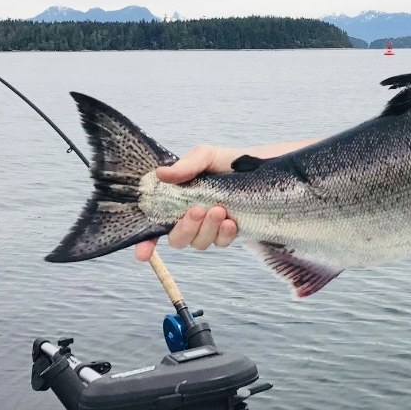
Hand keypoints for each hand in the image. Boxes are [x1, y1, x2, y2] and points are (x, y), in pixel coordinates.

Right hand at [134, 137, 321, 260]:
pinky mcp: (231, 232)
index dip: (146, 242)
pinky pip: (221, 243)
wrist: (267, 167)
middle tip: (198, 210)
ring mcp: (211, 227)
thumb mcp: (208, 156)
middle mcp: (192, 217)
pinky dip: (224, 234)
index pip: (156, 225)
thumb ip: (187, 165)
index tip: (143, 253)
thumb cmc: (232, 161)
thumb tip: (162, 174)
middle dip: (184, 229)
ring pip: (199, 243)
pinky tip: (231, 221)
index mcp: (179, 200)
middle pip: (177, 239)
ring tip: (219, 210)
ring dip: (206, 230)